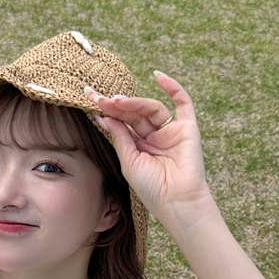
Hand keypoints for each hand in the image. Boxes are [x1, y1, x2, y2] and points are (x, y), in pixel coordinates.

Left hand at [87, 72, 212, 224]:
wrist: (177, 201)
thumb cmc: (152, 189)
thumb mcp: (129, 162)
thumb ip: (120, 138)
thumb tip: (105, 116)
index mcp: (138, 147)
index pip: (122, 124)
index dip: (108, 112)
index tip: (91, 101)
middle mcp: (154, 137)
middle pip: (135, 114)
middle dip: (117, 105)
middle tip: (99, 98)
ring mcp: (170, 131)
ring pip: (151, 108)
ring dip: (135, 102)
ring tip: (118, 101)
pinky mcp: (187, 128)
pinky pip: (182, 102)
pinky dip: (173, 87)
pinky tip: (158, 77)